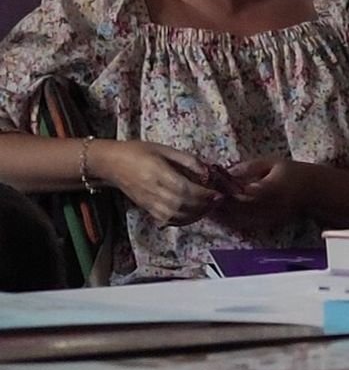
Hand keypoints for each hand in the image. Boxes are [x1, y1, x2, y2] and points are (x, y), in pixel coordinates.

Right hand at [98, 139, 222, 226]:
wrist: (110, 162)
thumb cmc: (137, 152)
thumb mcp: (164, 149)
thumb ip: (187, 160)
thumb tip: (207, 171)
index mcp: (157, 172)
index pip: (184, 189)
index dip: (203, 194)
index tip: (217, 193)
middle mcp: (153, 190)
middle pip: (182, 204)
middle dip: (203, 206)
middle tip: (217, 201)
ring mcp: (148, 201)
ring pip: (175, 216)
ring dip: (196, 215)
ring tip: (208, 208)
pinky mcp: (146, 208)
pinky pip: (167, 220)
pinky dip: (183, 221)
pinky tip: (193, 214)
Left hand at [213, 158, 305, 230]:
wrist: (311, 192)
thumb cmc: (292, 173)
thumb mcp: (272, 162)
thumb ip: (249, 167)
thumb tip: (226, 171)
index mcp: (271, 189)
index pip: (243, 193)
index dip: (225, 191)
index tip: (210, 185)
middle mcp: (268, 207)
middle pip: (237, 208)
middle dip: (218, 203)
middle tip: (200, 196)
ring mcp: (267, 217)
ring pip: (238, 219)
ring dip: (220, 214)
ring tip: (204, 205)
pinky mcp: (265, 223)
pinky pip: (244, 224)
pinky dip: (229, 220)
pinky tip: (218, 214)